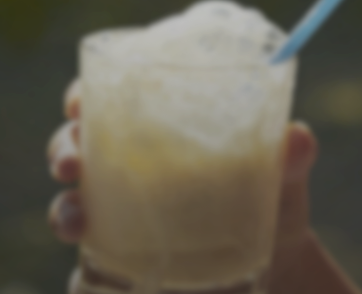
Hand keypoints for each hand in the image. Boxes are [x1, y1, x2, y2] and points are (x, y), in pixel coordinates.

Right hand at [46, 80, 320, 293]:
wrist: (272, 266)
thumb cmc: (270, 198)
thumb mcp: (282, 175)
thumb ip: (289, 156)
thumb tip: (298, 138)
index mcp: (159, 121)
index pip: (108, 93)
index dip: (83, 93)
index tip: (79, 102)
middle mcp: (128, 156)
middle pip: (76, 137)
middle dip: (63, 146)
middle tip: (71, 163)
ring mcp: (115, 202)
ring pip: (70, 191)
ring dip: (63, 203)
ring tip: (75, 217)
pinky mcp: (112, 246)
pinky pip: (81, 240)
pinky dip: (73, 240)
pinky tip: (82, 244)